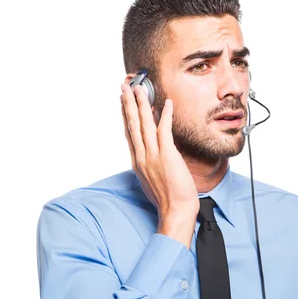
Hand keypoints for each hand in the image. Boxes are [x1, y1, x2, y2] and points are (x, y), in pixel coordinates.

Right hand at [121, 83, 198, 247]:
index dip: (125, 115)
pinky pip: (164, 130)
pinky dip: (165, 115)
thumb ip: (150, 164)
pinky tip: (167, 103)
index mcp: (138, 162)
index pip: (129, 133)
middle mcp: (142, 156)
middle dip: (128, 104)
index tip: (122, 103)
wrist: (175, 211)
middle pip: (132, 124)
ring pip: (144, 124)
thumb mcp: (151, 180)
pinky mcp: (167, 155)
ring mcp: (153, 155)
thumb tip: (153, 156)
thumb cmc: (167, 198)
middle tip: (125, 87)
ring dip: (141, 104)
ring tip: (139, 89)